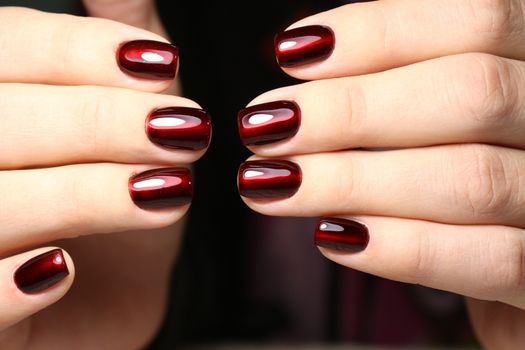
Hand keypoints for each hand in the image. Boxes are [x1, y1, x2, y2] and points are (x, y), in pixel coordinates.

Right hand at [0, 2, 209, 348]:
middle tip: (184, 131)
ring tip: (166, 191)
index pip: (0, 48)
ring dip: (78, 192)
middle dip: (95, 121)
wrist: (111, 294)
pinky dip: (6, 286)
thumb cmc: (115, 200)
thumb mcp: (123, 122)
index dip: (78, 51)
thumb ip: (111, 54)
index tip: (162, 65)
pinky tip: (62, 268)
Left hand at [238, 0, 524, 347]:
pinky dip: (400, 247)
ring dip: (349, 180)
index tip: (291, 52)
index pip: (479, 18)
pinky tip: (332, 236)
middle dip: (348, 111)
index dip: (378, 31)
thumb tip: (307, 58)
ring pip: (470, 177)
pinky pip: (492, 259)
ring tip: (270, 182)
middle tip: (263, 127)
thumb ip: (398, 84)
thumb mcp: (442, 117)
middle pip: (471, 92)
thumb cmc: (468, 176)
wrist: (521, 268)